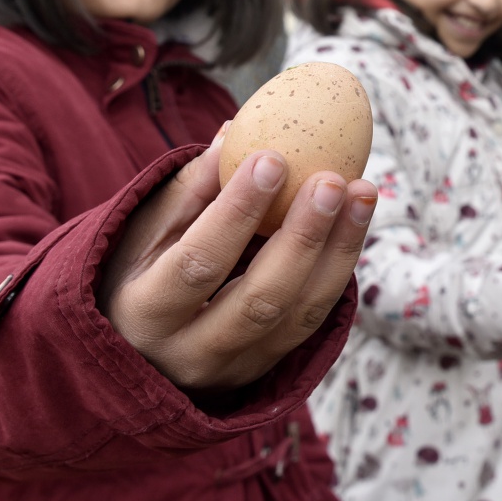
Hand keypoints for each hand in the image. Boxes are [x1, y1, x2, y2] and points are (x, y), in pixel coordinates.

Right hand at [97, 129, 378, 393]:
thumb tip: (233, 133)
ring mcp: (234, 367)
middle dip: (302, 236)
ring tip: (362, 192)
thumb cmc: (139, 272)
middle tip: (332, 180)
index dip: (237, 211)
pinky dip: (339, 268)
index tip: (272, 158)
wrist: (140, 349)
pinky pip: (313, 318)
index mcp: (145, 315)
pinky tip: (356, 221)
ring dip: (338, 250)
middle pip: (260, 299)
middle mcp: (190, 352)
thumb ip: (188, 189)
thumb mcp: (144, 232)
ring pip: (299, 314)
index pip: (198, 263)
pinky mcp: (268, 366)